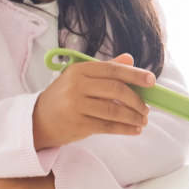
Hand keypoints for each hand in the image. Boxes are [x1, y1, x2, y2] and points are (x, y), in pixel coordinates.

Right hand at [32, 53, 154, 149]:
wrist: (36, 121)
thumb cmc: (63, 97)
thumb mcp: (79, 78)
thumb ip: (105, 69)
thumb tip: (130, 59)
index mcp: (79, 70)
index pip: (113, 70)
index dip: (135, 75)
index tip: (152, 80)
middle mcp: (76, 86)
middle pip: (116, 90)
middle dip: (136, 100)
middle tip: (146, 108)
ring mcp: (76, 106)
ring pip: (114, 110)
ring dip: (133, 116)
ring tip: (143, 119)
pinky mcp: (77, 124)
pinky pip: (107, 126)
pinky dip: (124, 128)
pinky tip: (134, 130)